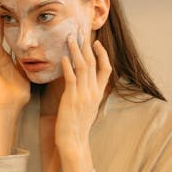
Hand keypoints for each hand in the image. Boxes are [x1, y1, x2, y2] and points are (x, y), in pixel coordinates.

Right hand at [0, 14, 30, 155]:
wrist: (9, 105)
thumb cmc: (18, 94)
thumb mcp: (28, 73)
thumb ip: (31, 63)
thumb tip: (42, 55)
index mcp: (8, 60)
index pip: (8, 40)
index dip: (11, 29)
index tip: (16, 16)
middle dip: (1, 23)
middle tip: (4, 10)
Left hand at [55, 28, 111, 171]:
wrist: (74, 142)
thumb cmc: (77, 126)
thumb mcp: (87, 108)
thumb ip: (87, 94)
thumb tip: (82, 83)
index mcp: (98, 94)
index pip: (106, 69)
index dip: (102, 54)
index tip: (97, 42)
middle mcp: (93, 92)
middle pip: (93, 63)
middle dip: (87, 45)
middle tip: (82, 30)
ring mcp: (83, 95)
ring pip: (82, 67)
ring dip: (76, 50)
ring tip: (70, 37)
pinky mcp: (72, 99)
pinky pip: (71, 79)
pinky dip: (68, 66)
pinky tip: (64, 56)